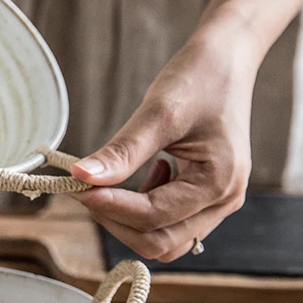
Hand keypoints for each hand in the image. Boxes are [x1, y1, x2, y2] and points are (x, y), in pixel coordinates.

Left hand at [70, 15, 261, 261]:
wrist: (226, 60)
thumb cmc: (198, 79)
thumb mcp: (157, 113)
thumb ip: (121, 152)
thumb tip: (81, 177)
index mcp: (218, 182)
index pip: (153, 217)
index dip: (110, 207)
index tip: (77, 188)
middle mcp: (224, 200)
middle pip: (159, 241)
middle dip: (116, 220)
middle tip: (86, 190)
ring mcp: (217, 202)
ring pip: (163, 239)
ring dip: (128, 220)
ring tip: (112, 182)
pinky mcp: (206, 196)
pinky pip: (170, 223)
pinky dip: (144, 210)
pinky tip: (143, 174)